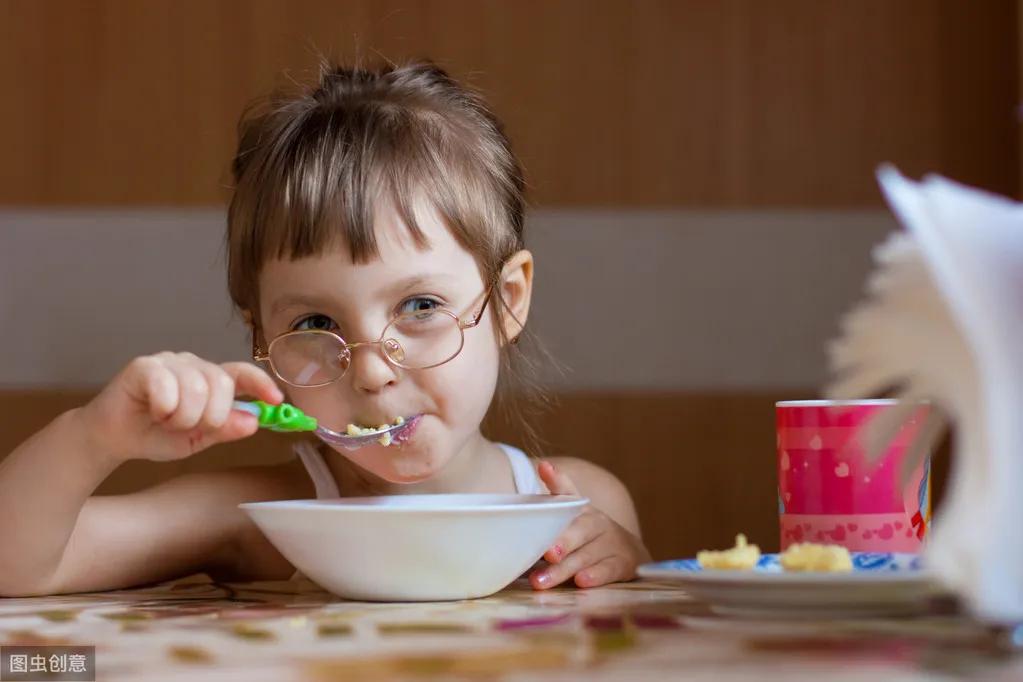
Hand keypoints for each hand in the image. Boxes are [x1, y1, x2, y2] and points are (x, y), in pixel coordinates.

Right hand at [78, 351, 282, 463]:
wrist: (113, 438)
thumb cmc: (156, 435)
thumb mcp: (197, 439)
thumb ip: (225, 429)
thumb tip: (254, 421)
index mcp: (210, 381)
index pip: (242, 374)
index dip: (261, 383)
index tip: (276, 399)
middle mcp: (193, 366)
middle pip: (221, 383)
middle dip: (210, 416)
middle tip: (188, 427)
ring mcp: (169, 362)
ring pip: (196, 387)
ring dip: (182, 417)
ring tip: (166, 421)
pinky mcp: (144, 365)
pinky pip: (167, 385)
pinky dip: (163, 408)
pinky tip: (152, 412)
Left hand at [530, 461, 650, 588]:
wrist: (626, 553)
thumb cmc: (584, 540)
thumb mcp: (567, 525)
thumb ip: (543, 522)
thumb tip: (506, 527)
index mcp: (580, 509)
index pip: (567, 490)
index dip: (556, 479)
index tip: (544, 468)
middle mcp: (595, 522)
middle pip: (578, 530)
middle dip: (562, 542)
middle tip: (548, 552)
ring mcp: (610, 541)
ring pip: (586, 556)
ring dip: (563, 570)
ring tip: (541, 581)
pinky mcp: (622, 563)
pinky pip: (607, 569)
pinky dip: (595, 576)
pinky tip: (581, 581)